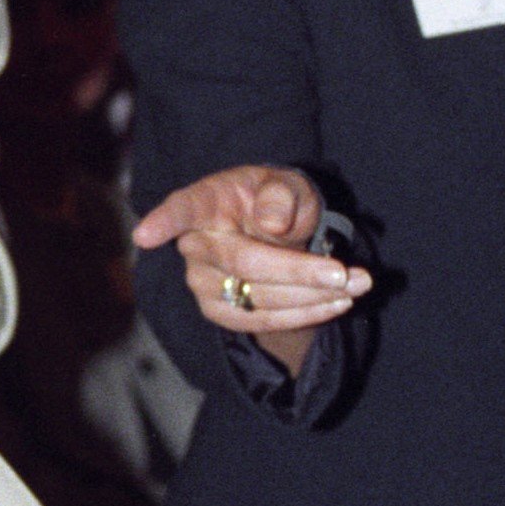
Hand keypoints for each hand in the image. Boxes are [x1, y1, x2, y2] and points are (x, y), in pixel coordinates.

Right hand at [133, 166, 369, 371]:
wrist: (275, 233)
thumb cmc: (275, 200)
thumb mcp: (287, 184)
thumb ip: (281, 195)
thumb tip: (271, 223)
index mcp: (206, 201)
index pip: (182, 209)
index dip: (164, 221)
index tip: (145, 235)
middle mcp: (196, 243)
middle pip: (244, 262)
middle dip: (300, 272)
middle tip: (350, 274)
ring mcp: (202, 282)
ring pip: (257, 298)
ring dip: (312, 297)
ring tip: (359, 286)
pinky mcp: (219, 311)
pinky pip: (261, 321)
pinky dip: (304, 315)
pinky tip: (337, 304)